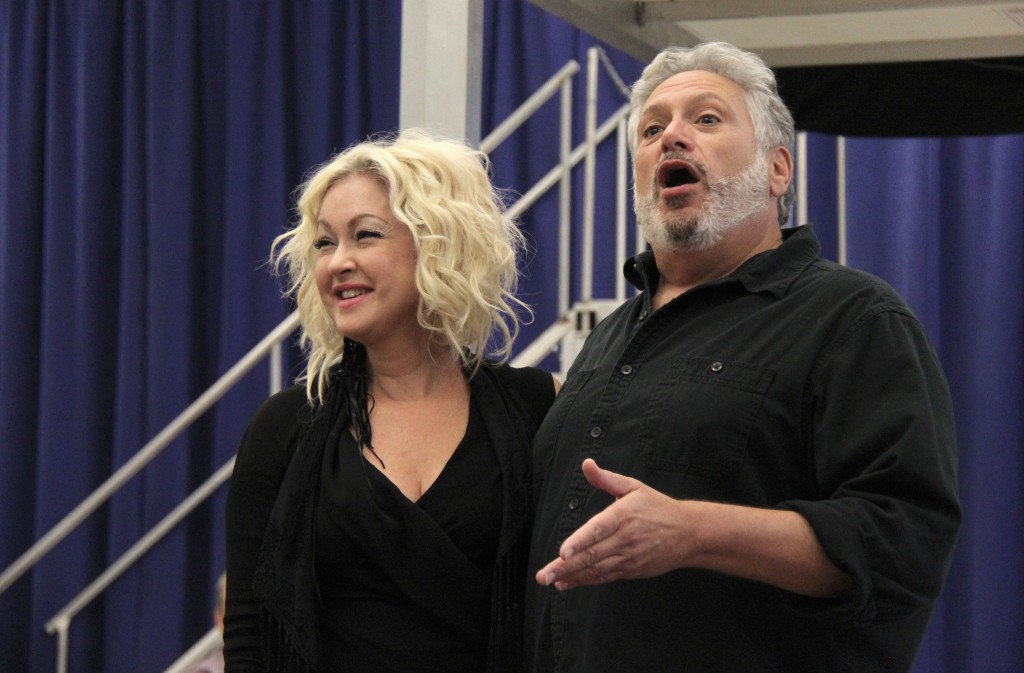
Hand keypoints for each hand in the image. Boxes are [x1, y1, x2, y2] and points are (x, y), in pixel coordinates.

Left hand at [535, 458, 689, 589]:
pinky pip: (604, 577)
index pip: (598, 530)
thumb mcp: (633, 487)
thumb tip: (586, 464)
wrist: (688, 533)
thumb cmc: (657, 507)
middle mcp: (625, 539)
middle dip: (565, 567)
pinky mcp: (631, 570)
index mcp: (623, 516)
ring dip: (571, 577)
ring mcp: (628, 557)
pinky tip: (566, 583)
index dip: (580, 542)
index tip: (562, 552)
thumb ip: (606, 479)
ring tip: (549, 580)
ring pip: (596, 570)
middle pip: (592, 555)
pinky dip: (585, 581)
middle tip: (544, 574)